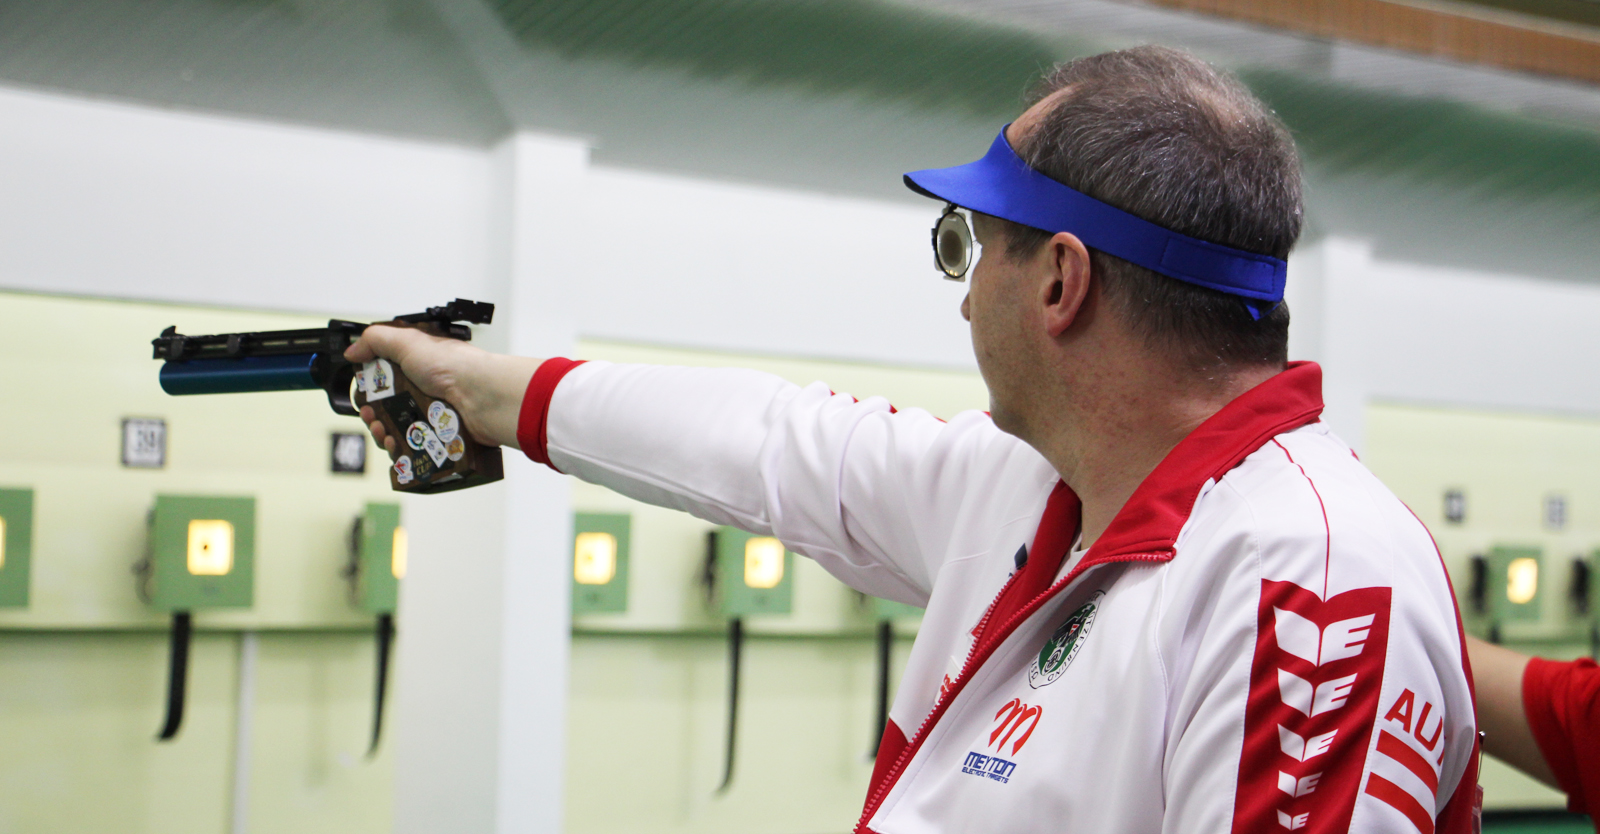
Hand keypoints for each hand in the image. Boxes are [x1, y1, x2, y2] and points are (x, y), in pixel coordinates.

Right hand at [344, 324, 542, 451]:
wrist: (483, 397)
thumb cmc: (454, 366)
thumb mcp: (409, 342)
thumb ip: (376, 340)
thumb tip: (353, 348)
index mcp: (418, 367)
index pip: (386, 379)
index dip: (370, 387)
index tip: (362, 392)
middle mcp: (425, 391)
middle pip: (388, 407)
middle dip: (371, 413)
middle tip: (370, 415)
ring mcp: (432, 416)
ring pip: (398, 430)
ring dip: (382, 432)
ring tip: (381, 431)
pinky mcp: (438, 437)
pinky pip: (413, 448)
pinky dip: (399, 449)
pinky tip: (394, 445)